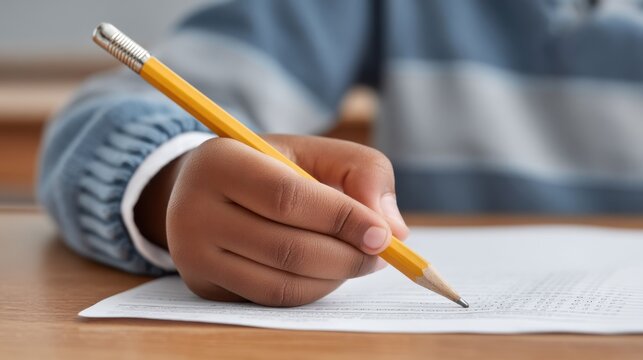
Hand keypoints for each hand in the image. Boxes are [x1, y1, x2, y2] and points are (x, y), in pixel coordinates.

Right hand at [135, 134, 407, 305]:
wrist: (205, 188)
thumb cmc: (269, 165)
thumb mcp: (313, 150)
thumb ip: (362, 172)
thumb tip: (394, 229)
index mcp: (220, 161)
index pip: (287, 197)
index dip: (341, 219)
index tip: (384, 235)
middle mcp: (194, 211)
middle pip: (287, 248)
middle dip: (346, 257)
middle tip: (381, 253)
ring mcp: (193, 255)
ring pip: (281, 284)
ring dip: (334, 277)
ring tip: (358, 260)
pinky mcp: (203, 285)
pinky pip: (271, 300)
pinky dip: (312, 290)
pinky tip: (328, 271)